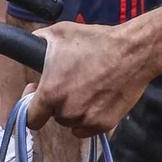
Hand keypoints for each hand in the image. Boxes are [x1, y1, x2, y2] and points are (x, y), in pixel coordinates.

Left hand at [25, 22, 154, 137]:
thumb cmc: (97, 41)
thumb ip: (37, 42)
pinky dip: (89, 119)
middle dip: (59, 103)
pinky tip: (97, 99)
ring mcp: (86, 120)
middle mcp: (66, 111)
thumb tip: (28, 46)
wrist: (133, 52)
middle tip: (72, 83)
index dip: (32, 107)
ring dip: (75, 111)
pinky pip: (87, 129)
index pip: (31, 119)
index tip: (39, 94)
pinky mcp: (104, 125)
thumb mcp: (60, 33)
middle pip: (54, 117)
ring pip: (71, 123)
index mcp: (50, 93)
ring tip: (88, 88)